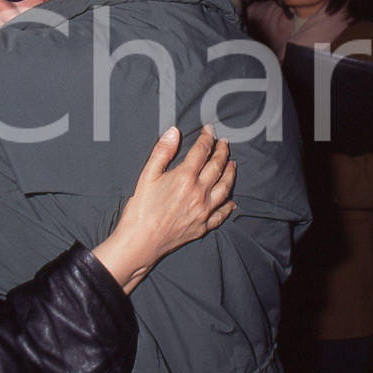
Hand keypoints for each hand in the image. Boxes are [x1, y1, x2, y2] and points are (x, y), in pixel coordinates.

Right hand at [92, 125, 236, 293]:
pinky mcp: (203, 226)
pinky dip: (229, 206)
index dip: (207, 138)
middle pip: (217, 167)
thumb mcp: (147, 175)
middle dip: (222, 152)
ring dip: (230, 173)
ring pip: (225, 188)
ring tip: (232, 164)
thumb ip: (162, 151)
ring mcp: (204, 210)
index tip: (209, 130)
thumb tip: (174, 131)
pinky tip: (232, 202)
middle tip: (224, 143)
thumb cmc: (140, 209)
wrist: (140, 243)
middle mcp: (199, 192)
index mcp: (185, 177)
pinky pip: (222, 214)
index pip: (202, 151)